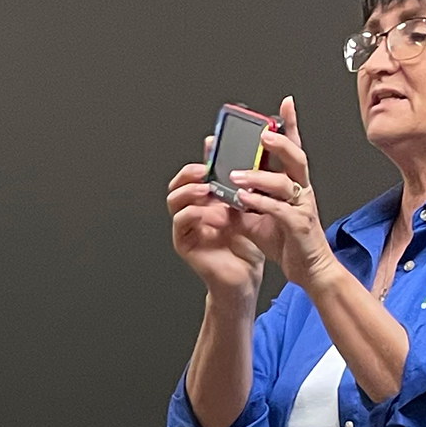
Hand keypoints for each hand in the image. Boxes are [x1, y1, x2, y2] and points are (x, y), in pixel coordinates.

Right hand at [167, 155, 263, 298]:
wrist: (245, 277)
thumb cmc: (248, 245)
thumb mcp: (250, 208)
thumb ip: (245, 185)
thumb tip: (250, 156)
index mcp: (206, 200)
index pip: (195, 173)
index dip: (201, 159)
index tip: (214, 148)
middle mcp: (192, 211)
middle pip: (178, 183)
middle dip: (191, 173)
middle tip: (207, 170)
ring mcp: (186, 227)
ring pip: (175, 199)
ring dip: (192, 191)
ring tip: (209, 190)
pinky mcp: (183, 242)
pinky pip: (182, 221)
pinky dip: (198, 214)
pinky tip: (217, 215)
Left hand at [228, 96, 335, 290]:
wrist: (308, 270)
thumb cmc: (288, 242)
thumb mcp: (259, 218)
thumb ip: (243, 201)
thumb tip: (221, 188)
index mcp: (293, 185)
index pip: (292, 150)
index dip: (291, 126)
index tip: (285, 103)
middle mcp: (301, 191)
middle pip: (296, 158)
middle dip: (280, 143)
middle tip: (262, 133)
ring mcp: (302, 207)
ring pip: (285, 183)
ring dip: (259, 177)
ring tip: (235, 176)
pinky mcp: (298, 226)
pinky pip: (279, 210)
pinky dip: (260, 203)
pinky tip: (243, 200)